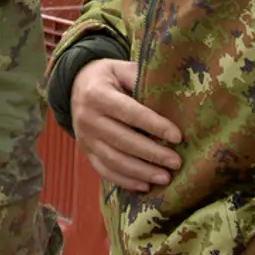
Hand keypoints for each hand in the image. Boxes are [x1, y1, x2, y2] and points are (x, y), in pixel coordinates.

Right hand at [71, 59, 181, 191]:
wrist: (76, 85)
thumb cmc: (109, 77)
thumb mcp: (121, 69)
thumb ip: (141, 79)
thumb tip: (173, 97)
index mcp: (97, 94)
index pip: (130, 113)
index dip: (155, 125)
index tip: (178, 137)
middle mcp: (87, 117)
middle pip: (123, 140)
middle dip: (152, 153)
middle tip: (176, 162)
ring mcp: (84, 137)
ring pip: (114, 160)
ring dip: (141, 172)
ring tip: (165, 177)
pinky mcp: (86, 151)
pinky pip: (105, 170)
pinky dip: (125, 181)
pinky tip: (145, 185)